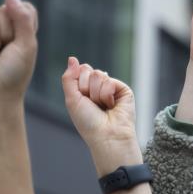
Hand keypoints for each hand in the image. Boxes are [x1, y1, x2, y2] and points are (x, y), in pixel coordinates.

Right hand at [0, 0, 37, 113]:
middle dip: (6, 34)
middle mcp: (3, 31)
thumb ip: (22, 18)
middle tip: (6, 53)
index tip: (21, 39)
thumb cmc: (15, 74)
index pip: (23, 7)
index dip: (21, 20)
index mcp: (22, 31)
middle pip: (4, 11)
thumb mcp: (26, 45)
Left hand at [61, 57, 141, 175]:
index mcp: (86, 89)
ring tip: (103, 107)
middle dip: (86, 87)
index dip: (78, 83)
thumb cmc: (88, 122)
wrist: (106, 135)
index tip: (82, 99)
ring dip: (96, 94)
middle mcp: (99, 87)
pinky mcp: (123, 90)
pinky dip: (107, 95)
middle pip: (88, 69)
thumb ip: (69, 78)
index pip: (80, 70)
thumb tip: (72, 58)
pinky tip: (111, 106)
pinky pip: (110, 81)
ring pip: (99, 74)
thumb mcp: (72, 99)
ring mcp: (112, 87)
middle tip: (92, 104)